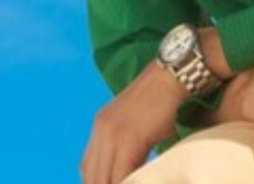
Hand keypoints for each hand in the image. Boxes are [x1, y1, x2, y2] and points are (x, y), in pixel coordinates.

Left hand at [80, 61, 184, 183]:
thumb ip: (123, 147)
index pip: (87, 169)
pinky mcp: (128, 140)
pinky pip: (122, 175)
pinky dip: (128, 183)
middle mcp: (100, 130)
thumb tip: (125, 174)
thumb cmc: (158, 104)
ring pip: (104, 179)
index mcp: (99, 127)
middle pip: (92, 177)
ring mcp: (112, 135)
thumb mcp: (132, 125)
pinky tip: (138, 183)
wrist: (167, 80)